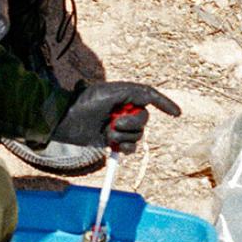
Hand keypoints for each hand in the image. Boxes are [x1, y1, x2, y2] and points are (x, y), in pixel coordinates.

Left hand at [51, 81, 180, 153]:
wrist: (64, 120)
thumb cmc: (84, 102)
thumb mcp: (110, 92)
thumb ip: (133, 93)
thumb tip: (150, 97)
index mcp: (125, 95)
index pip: (150, 97)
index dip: (165, 104)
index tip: (177, 114)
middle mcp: (124, 110)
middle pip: (144, 120)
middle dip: (132, 123)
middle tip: (115, 122)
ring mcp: (119, 126)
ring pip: (137, 136)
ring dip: (123, 136)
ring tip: (106, 132)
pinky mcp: (112, 141)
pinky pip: (129, 148)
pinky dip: (124, 148)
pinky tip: (114, 145)